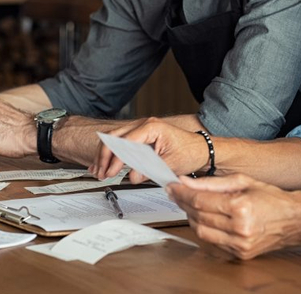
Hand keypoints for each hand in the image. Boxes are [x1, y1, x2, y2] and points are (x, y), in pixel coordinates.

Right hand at [90, 117, 208, 181]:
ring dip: (105, 155)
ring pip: (114, 139)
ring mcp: (141, 129)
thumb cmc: (190, 152)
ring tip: (99, 171)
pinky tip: (103, 164)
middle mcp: (144, 124)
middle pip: (114, 137)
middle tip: (101, 173)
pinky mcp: (141, 136)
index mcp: (151, 127)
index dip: (115, 159)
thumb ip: (149, 169)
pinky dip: (111, 153)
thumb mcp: (170, 164)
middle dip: (104, 156)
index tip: (111, 172)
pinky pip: (120, 142)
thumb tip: (132, 176)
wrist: (201, 149)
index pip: (126, 142)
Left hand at [167, 174, 300, 258]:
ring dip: (191, 217)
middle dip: (183, 203)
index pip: (200, 200)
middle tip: (176, 193)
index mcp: (241, 207)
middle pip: (198, 216)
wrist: (294, 220)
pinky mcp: (240, 254)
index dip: (182, 193)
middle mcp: (240, 228)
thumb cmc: (271, 197)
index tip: (172, 186)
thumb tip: (186, 181)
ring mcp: (240, 244)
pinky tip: (204, 218)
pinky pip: (212, 242)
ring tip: (190, 204)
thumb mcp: (242, 181)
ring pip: (201, 231)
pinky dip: (205, 229)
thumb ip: (211, 182)